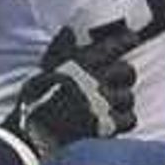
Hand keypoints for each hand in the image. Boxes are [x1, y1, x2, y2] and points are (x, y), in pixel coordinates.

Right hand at [0, 22, 137, 164]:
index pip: (114, 44)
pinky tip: (113, 120)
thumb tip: (70, 29)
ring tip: (110, 104)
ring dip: (122, 100)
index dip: (127, 40)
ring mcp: (102, 104)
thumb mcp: (45, 70)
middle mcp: (94, 81)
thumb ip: (60, 49)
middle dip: (124, 75)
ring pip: (129, 96)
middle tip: (117, 81)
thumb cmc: (36, 101)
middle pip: (128, 71)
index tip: (132, 39)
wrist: (31, 135)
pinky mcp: (106, 126)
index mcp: (80, 63)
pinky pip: (130, 119)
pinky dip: (123, 120)